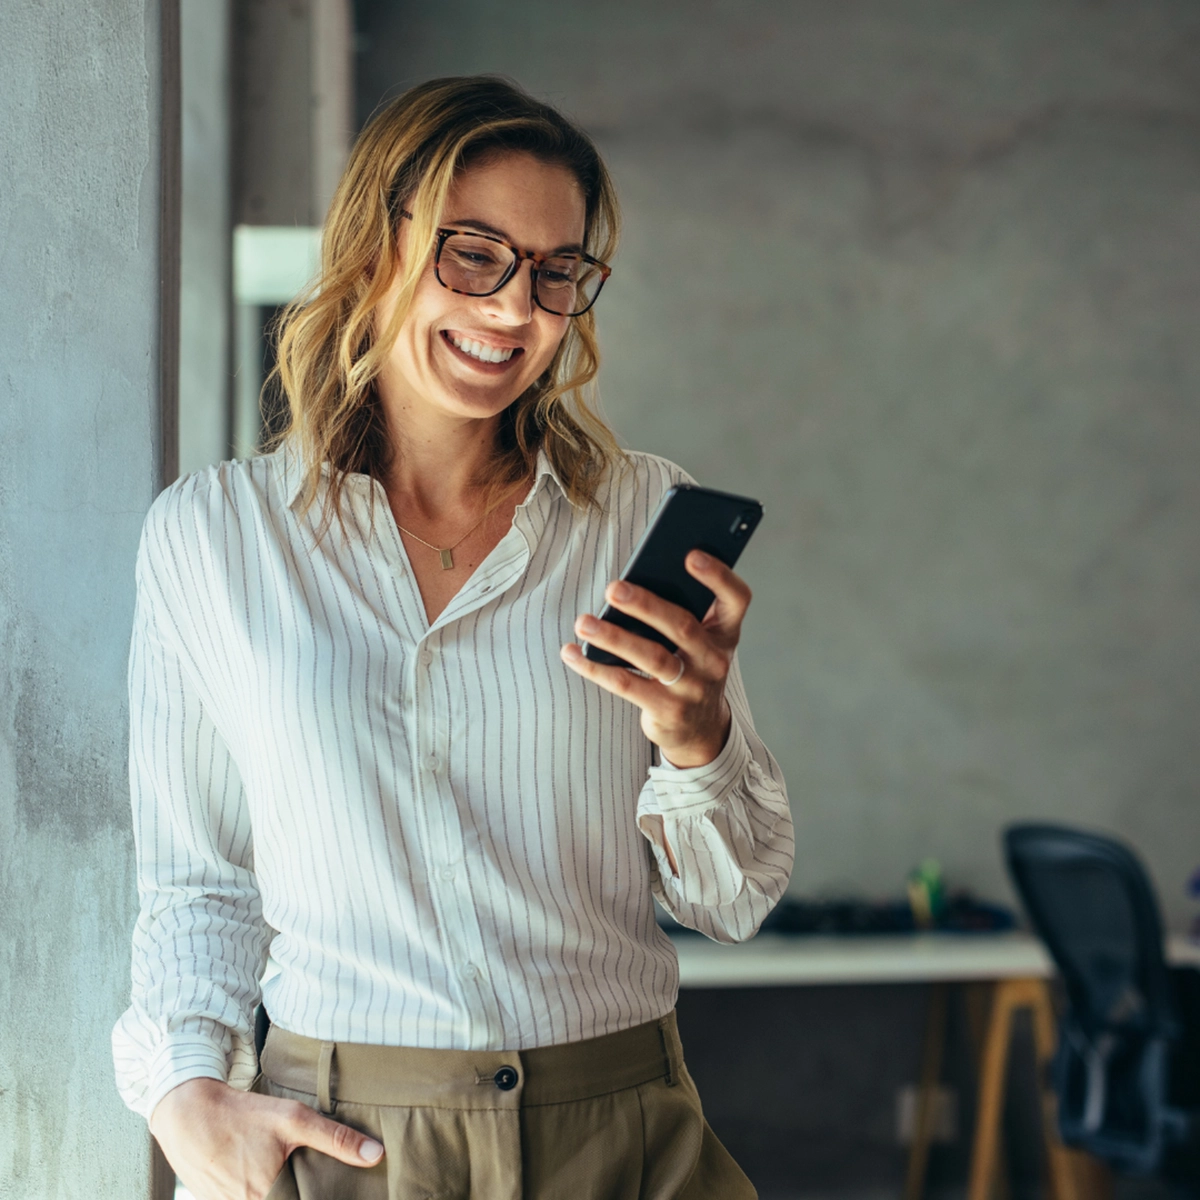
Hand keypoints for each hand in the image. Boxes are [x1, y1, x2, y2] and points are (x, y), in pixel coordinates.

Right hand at [149, 1077, 383, 1199]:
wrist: (188, 1115)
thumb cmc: (244, 1116)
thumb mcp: (294, 1119)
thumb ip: (336, 1139)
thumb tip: (376, 1155)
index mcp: (267, 1198)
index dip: (318, 1196)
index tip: (345, 1195)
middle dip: (300, 1193)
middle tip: (305, 1179)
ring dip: (281, 1194)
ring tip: (287, 1178)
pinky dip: (260, 1194)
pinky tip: (264, 1177)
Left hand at [560, 551, 750, 768]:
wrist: (699, 728)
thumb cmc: (689, 667)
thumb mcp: (697, 641)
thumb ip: (678, 612)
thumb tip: (627, 588)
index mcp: (724, 632)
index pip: (736, 598)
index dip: (718, 576)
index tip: (691, 555)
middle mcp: (714, 659)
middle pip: (683, 626)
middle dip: (646, 605)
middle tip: (613, 588)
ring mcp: (692, 687)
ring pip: (652, 657)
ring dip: (614, 637)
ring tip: (583, 622)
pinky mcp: (667, 710)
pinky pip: (626, 685)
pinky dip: (595, 667)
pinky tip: (572, 652)